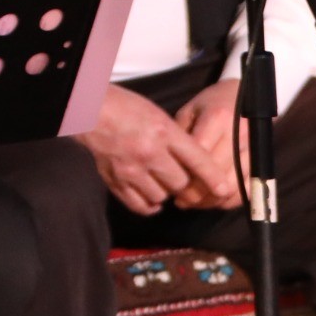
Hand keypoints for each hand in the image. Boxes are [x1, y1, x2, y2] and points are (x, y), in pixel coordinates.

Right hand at [75, 83, 232, 214]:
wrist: (91, 111)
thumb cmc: (129, 110)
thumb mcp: (161, 117)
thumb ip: (179, 141)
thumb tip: (200, 167)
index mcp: (164, 132)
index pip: (197, 160)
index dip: (213, 178)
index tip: (223, 190)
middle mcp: (149, 152)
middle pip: (180, 183)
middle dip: (183, 182)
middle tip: (178, 175)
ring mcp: (130, 169)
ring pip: (161, 196)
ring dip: (164, 191)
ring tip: (159, 180)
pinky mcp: (115, 180)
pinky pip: (140, 205)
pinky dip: (148, 204)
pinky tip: (150, 196)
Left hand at [172, 78, 246, 210]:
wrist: (242, 97)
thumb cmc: (210, 105)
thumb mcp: (189, 113)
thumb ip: (180, 138)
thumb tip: (170, 170)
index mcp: (218, 118)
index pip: (201, 155)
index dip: (186, 175)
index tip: (173, 187)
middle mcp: (239, 134)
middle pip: (217, 174)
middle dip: (196, 193)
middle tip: (181, 200)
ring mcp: (253, 149)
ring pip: (232, 186)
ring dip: (211, 200)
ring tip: (194, 202)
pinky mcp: (260, 161)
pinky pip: (247, 190)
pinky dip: (229, 201)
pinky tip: (213, 201)